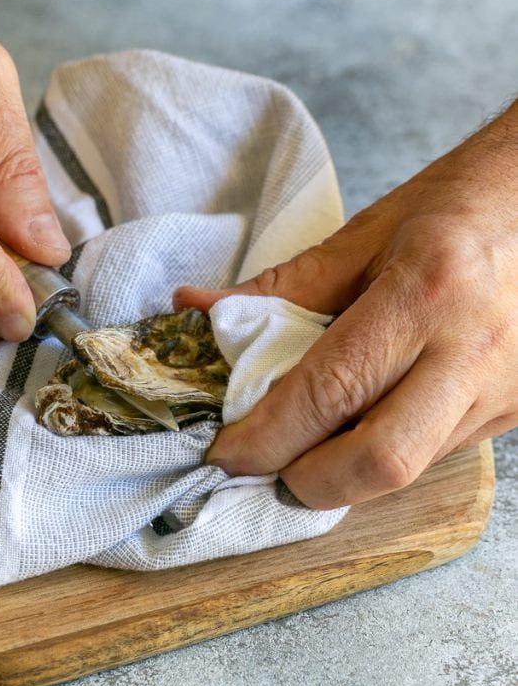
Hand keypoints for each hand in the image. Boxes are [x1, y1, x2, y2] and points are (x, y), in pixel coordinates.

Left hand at [175, 106, 517, 507]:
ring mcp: (505, 389)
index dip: (266, 436)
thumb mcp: (366, 233)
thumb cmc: (460, 203)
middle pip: (381, 462)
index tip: (225, 451)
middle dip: (309, 482)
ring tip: (308, 439)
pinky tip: (362, 420)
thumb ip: (282, 288)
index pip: (329, 391)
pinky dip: (383, 450)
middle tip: (269, 463)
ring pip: (409, 468)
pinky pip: (435, 452)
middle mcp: (474, 351)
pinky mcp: (517, 409)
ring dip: (345, 470)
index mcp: (428, 293)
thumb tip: (200, 313)